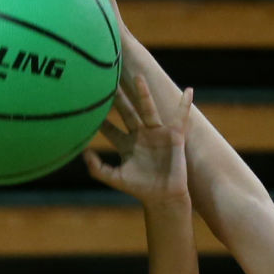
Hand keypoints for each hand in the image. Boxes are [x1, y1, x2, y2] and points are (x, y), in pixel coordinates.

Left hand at [84, 75, 190, 205]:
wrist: (163, 197)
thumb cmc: (140, 189)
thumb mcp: (116, 179)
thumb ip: (98, 169)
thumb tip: (84, 154)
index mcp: (127, 145)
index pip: (110, 129)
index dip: (99, 119)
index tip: (87, 104)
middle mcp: (141, 135)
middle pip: (126, 112)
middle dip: (118, 97)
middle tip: (108, 78)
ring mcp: (157, 134)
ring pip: (148, 109)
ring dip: (143, 93)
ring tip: (138, 77)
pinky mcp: (173, 136)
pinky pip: (180, 117)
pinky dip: (185, 104)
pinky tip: (189, 91)